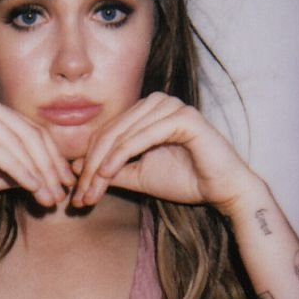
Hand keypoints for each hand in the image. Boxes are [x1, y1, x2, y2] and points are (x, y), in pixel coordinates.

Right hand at [0, 90, 74, 207]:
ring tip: (50, 197)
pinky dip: (18, 169)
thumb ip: (28, 169)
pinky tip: (32, 187)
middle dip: (49, 167)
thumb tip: (62, 178)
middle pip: (28, 135)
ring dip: (37, 172)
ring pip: (16, 142)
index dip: (54, 159)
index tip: (66, 184)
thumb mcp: (1, 172)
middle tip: (61, 194)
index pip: (33, 131)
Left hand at [71, 92, 260, 215]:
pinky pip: (141, 137)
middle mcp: (157, 102)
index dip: (87, 163)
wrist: (222, 190)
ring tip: (90, 191)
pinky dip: (120, 156)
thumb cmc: (185, 180)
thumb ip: (111, 170)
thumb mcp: (139, 176)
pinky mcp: (183, 117)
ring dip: (101, 165)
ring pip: (121, 136)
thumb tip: (76, 169)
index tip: (78, 194)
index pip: (106, 133)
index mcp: (147, 111)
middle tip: (80, 196)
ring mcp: (170, 106)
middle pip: (110, 133)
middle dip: (90, 167)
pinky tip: (106, 175)